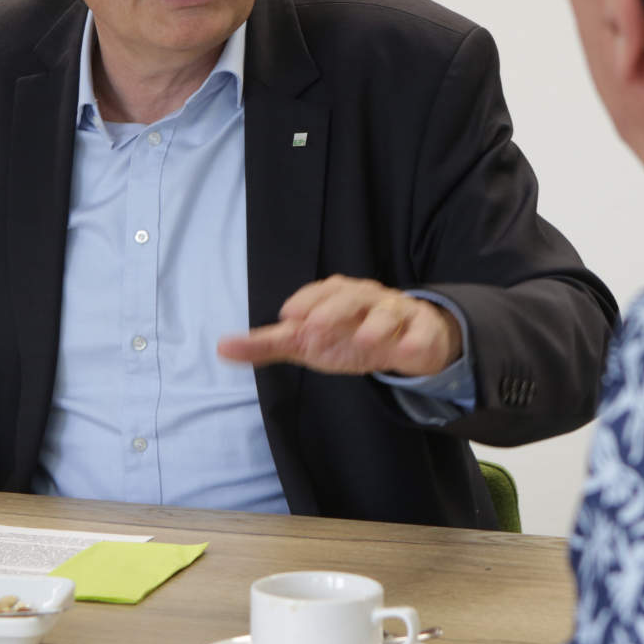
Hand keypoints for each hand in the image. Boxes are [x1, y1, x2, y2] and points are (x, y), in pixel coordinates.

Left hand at [217, 275, 461, 377]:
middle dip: (334, 310)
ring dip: (377, 324)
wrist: (404, 343)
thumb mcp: (306, 342)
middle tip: (313, 329)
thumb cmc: (347, 336)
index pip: (321, 292)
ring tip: (365, 340)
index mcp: (338, 295)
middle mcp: (367, 298)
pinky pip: (422, 332)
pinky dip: (416, 340)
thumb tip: (221, 348)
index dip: (306, 302)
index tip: (287, 318)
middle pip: (352, 296)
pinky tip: (406, 351)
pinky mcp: (422, 331)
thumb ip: (266, 345)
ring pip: (390, 311)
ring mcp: (397, 312)